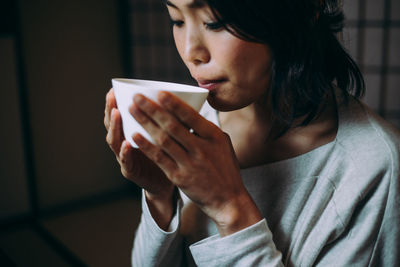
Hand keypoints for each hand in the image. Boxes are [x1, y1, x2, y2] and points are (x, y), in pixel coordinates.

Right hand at [104, 89, 174, 228]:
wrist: (167, 182)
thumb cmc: (166, 154)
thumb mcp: (165, 134)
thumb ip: (166, 119)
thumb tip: (178, 96)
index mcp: (131, 132)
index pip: (119, 115)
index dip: (114, 103)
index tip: (114, 89)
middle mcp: (124, 143)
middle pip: (112, 125)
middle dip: (111, 110)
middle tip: (112, 97)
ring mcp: (125, 158)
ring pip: (114, 141)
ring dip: (115, 127)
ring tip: (117, 114)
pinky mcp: (131, 171)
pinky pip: (126, 161)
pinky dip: (125, 152)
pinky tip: (126, 143)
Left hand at [130, 92, 261, 235]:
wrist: (228, 200)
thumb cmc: (225, 168)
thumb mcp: (223, 143)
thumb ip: (207, 128)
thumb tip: (190, 112)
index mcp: (214, 136)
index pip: (191, 116)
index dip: (173, 104)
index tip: (159, 93)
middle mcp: (201, 148)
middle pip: (172, 125)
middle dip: (152, 109)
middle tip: (137, 98)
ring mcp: (189, 163)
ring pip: (163, 140)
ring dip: (145, 123)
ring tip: (132, 111)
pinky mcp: (179, 177)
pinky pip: (159, 158)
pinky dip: (146, 146)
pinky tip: (134, 136)